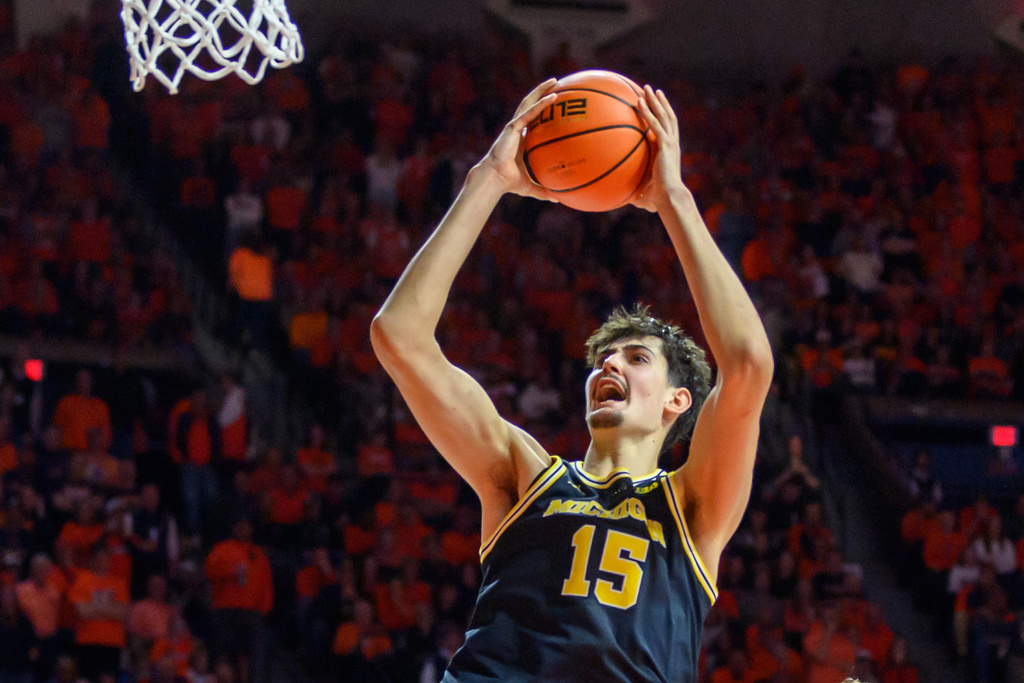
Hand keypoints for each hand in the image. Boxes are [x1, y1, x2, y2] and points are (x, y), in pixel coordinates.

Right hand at [477, 79, 558, 200]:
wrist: (495, 179)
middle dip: (541, 92)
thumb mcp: (531, 186)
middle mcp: (517, 129)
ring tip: (555, 80)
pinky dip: (541, 104)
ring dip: (541, 90)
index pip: (532, 120)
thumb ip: (544, 190)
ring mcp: (514, 126)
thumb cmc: (509, 182)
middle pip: (531, 105)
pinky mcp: (513, 127)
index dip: (541, 110)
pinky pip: (530, 112)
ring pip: (529, 102)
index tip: (553, 103)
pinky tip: (553, 96)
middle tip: (556, 83)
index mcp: (521, 139)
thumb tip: (559, 199)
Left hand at [631, 85, 687, 212]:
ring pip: (663, 116)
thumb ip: (636, 191)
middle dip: (660, 103)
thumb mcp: (645, 191)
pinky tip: (640, 101)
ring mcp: (670, 143)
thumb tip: (623, 199)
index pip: (668, 130)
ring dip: (655, 101)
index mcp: (669, 152)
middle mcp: (672, 144)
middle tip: (653, 90)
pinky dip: (648, 112)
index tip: (657, 106)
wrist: (669, 198)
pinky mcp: (665, 145)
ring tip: (647, 88)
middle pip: (668, 117)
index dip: (663, 116)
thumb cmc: (659, 199)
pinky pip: (655, 124)